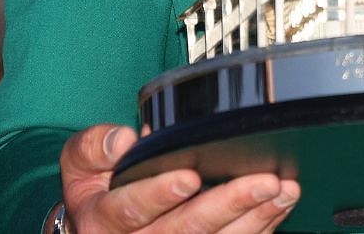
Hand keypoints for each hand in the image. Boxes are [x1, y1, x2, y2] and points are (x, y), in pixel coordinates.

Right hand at [60, 124, 299, 232]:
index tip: (190, 176)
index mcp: (102, 221)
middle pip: (183, 230)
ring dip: (254, 218)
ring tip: (283, 191)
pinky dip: (259, 228)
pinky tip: (279, 206)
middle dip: (227, 204)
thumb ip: (93, 148)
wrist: (99, 233)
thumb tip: (123, 139)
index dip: (159, 194)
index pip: (129, 210)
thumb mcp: (80, 167)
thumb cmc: (99, 193)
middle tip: (264, 181)